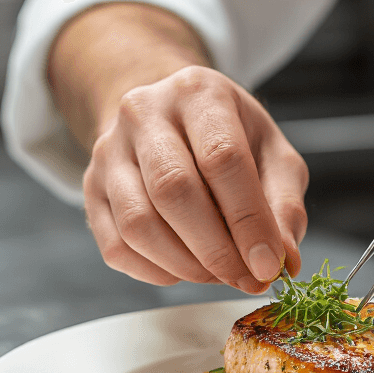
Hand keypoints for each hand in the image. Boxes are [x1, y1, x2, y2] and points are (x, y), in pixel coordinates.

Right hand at [83, 66, 307, 289]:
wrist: (169, 116)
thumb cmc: (228, 135)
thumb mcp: (271, 153)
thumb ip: (283, 204)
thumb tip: (284, 258)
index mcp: (198, 93)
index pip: (222, 158)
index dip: (248, 220)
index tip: (269, 265)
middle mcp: (144, 113)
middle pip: (173, 190)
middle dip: (216, 249)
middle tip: (246, 279)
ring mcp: (109, 151)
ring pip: (138, 223)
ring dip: (185, 266)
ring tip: (219, 275)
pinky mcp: (90, 187)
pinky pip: (116, 246)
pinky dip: (156, 271)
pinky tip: (184, 269)